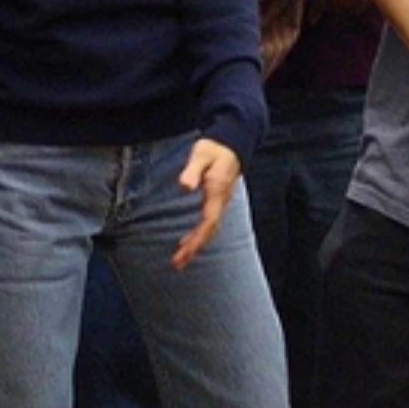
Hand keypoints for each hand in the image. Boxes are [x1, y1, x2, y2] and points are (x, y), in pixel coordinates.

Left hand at [172, 138, 240, 270]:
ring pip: (209, 230)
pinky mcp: (216, 202)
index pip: (208, 221)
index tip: (184, 250)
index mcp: (217, 193)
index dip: (197, 238)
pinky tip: (188, 242)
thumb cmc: (214, 149)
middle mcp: (220, 202)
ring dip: (195, 245)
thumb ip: (192, 171)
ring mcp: (220, 203)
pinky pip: (208, 224)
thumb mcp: (200, 155)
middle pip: (209, 231)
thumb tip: (184, 187)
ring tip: (180, 260)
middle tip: (177, 263)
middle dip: (194, 248)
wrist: (231, 144)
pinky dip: (198, 236)